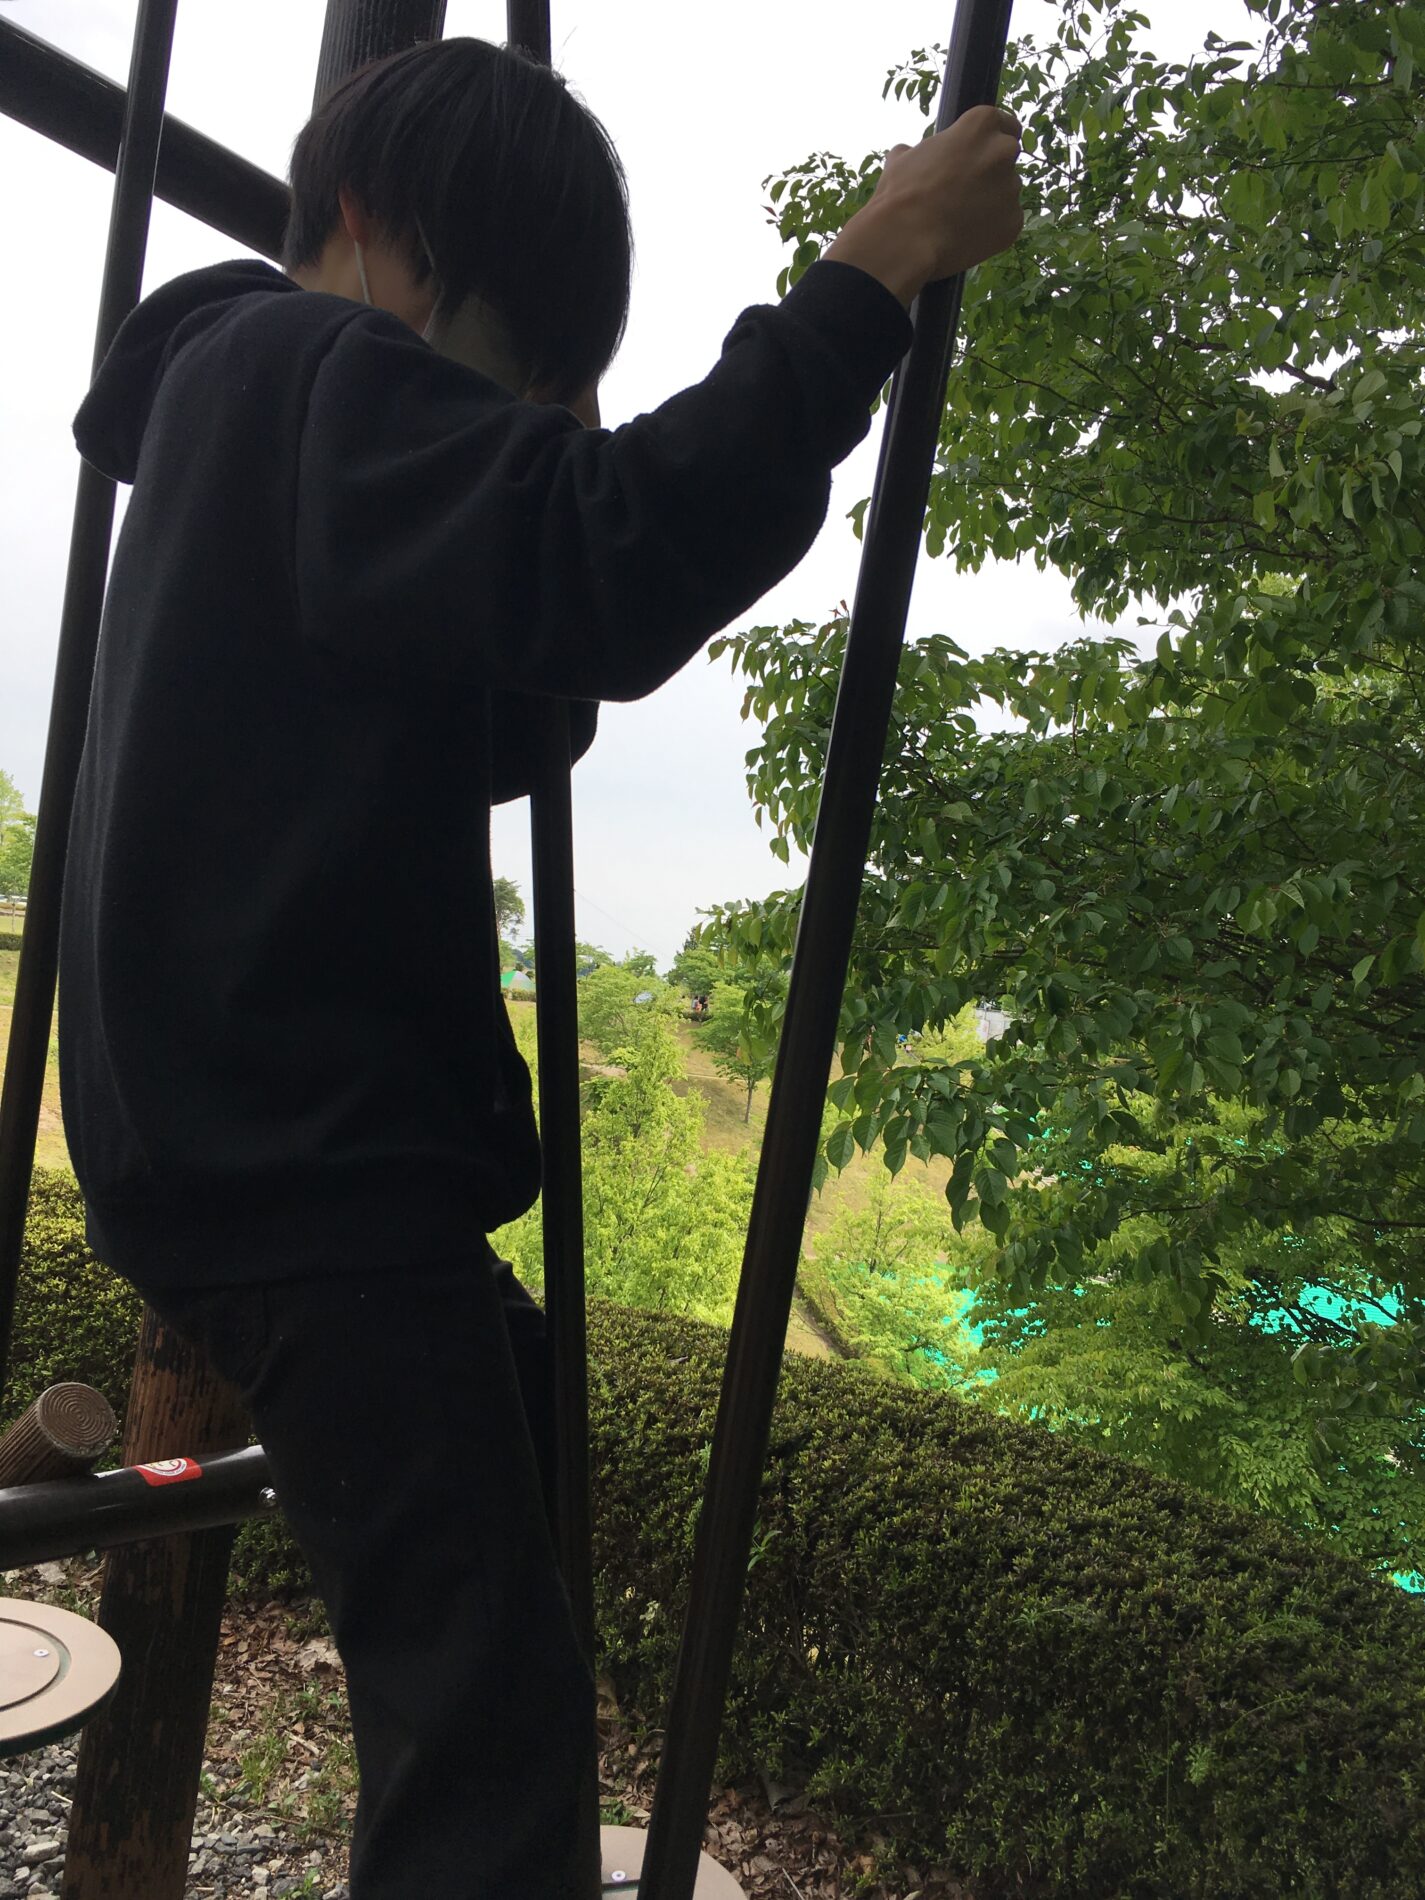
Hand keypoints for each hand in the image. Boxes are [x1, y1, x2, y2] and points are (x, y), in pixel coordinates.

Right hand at [825, 105, 1023, 307]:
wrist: (906, 241)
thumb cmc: (901, 194)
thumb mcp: (902, 159)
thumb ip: (919, 150)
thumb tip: (907, 152)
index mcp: (981, 124)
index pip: (1005, 124)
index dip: (993, 140)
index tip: (983, 153)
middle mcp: (1002, 151)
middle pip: (1007, 157)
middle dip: (992, 170)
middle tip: (966, 189)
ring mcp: (1011, 188)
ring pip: (1006, 192)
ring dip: (990, 201)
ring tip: (959, 217)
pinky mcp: (1013, 221)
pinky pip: (1006, 221)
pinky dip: (992, 228)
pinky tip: (966, 235)